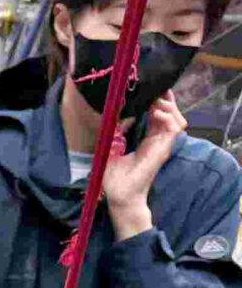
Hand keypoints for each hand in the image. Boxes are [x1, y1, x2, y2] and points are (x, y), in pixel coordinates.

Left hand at [104, 97, 184, 239]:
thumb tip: (112, 118)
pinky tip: (156, 113)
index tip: (151, 92)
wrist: (119, 196)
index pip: (160, 116)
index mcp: (148, 140)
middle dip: (166, 101)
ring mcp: (162, 145)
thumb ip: (114, 135)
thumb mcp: (111, 150)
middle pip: (171, 114)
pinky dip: (167, 117)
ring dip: (169, 107)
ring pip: (177, 119)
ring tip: (156, 102)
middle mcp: (158, 141)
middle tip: (157, 92)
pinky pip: (173, 129)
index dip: (158, 102)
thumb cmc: (114, 178)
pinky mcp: (163, 150)